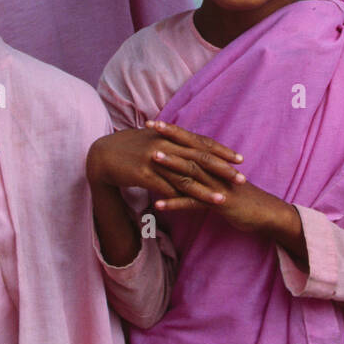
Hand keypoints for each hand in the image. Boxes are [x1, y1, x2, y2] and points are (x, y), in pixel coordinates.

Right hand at [86, 119, 244, 202]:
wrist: (102, 155)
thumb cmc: (130, 148)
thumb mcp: (155, 140)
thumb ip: (175, 143)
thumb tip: (195, 148)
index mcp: (171, 135)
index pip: (202, 142)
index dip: (222, 151)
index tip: (240, 160)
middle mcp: (166, 144)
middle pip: (199, 158)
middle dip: (222, 170)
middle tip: (241, 180)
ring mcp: (154, 159)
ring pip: (185, 175)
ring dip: (205, 189)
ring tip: (222, 199)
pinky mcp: (143, 173)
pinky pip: (165, 188)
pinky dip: (179, 198)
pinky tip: (191, 207)